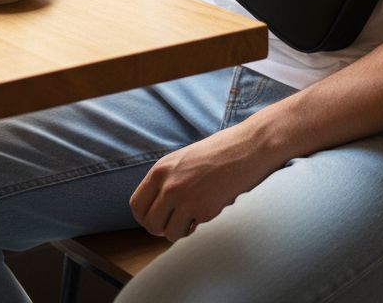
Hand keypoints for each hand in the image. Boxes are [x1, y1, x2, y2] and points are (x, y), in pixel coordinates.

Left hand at [129, 121, 280, 242]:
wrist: (246, 149)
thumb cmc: (218, 153)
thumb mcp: (183, 160)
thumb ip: (167, 179)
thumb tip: (157, 207)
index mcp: (160, 169)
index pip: (136, 204)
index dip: (145, 216)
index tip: (157, 218)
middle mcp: (168, 184)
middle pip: (149, 223)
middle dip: (160, 228)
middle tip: (175, 222)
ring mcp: (184, 198)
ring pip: (167, 233)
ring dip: (178, 230)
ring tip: (190, 218)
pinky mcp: (202, 210)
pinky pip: (188, 231)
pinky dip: (194, 228)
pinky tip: (205, 212)